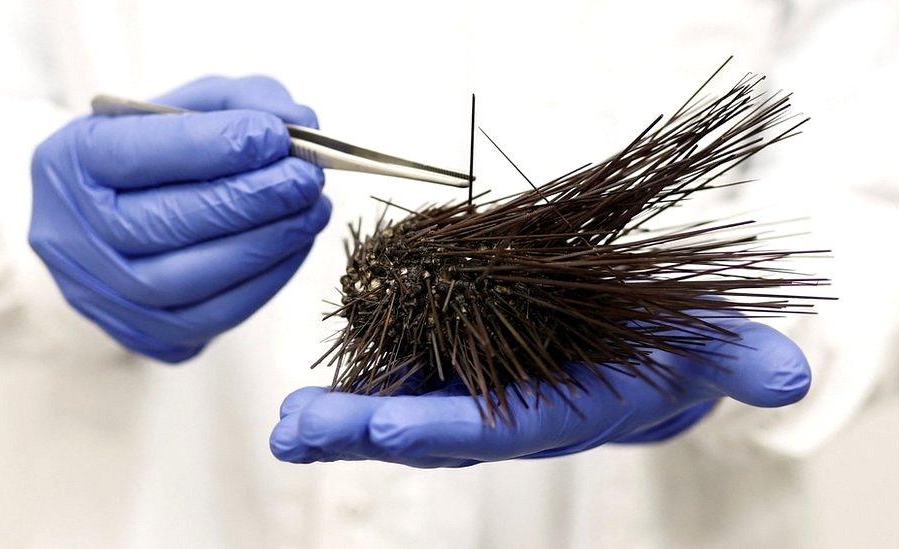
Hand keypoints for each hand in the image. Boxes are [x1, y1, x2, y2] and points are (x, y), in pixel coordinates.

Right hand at [30, 76, 330, 361]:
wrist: (111, 222)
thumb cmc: (153, 155)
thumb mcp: (184, 108)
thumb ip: (239, 103)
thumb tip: (300, 121)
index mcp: (69, 164)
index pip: (140, 155)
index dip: (215, 146)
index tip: (276, 136)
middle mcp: (73, 237)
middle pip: (167, 223)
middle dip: (252, 198)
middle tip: (307, 178)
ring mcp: (105, 295)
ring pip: (191, 280)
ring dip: (267, 244)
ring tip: (313, 210)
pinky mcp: (144, 336)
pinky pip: (214, 317)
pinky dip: (266, 281)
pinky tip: (295, 246)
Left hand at [270, 317, 810, 466]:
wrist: (636, 347)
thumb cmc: (670, 344)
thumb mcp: (712, 341)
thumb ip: (740, 359)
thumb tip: (785, 376)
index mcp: (564, 411)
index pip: (504, 426)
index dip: (453, 425)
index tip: (393, 426)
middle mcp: (509, 417)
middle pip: (432, 429)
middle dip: (368, 432)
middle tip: (302, 431)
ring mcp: (471, 398)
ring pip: (400, 415)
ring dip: (339, 422)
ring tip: (283, 426)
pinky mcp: (449, 371)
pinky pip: (393, 384)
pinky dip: (346, 397)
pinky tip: (297, 405)